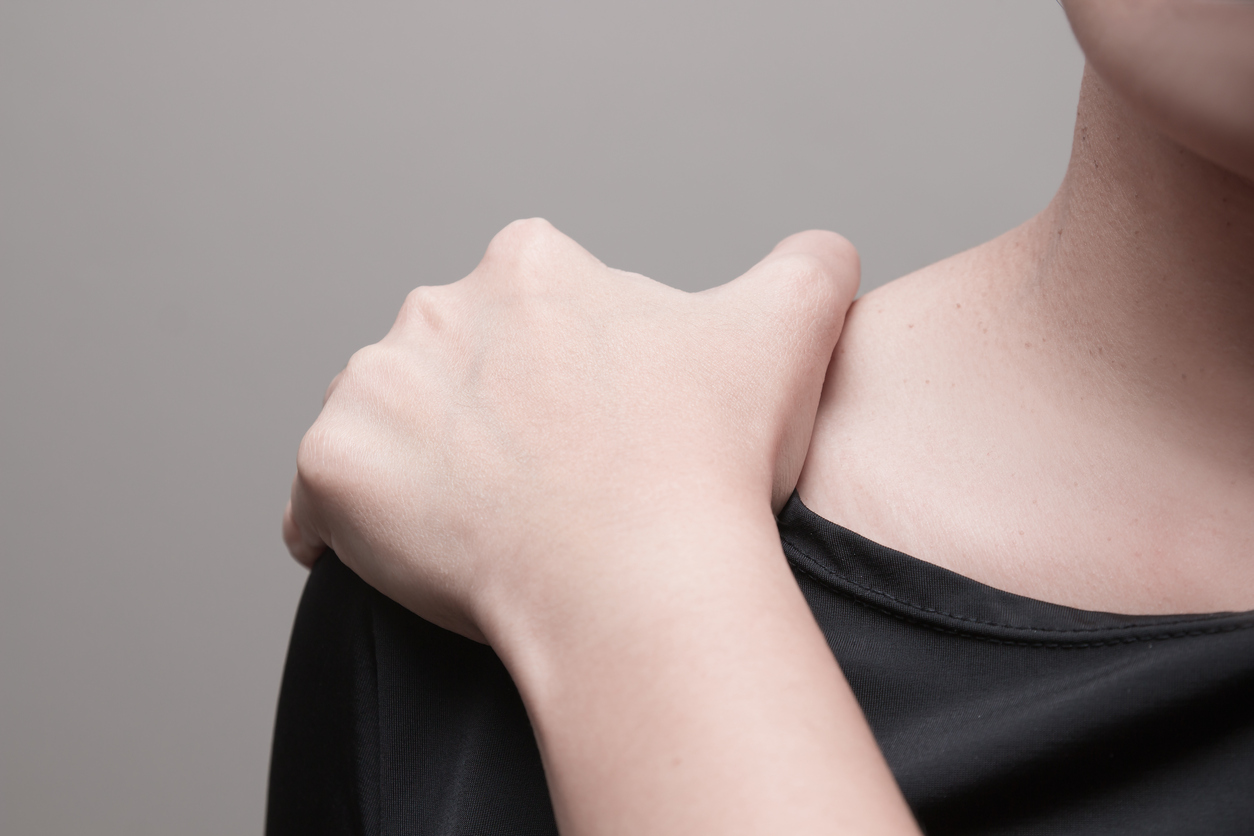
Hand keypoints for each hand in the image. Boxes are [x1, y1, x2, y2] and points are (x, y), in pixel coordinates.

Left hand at [282, 218, 858, 643]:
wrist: (643, 577)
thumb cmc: (706, 460)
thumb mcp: (787, 328)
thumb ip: (808, 268)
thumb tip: (821, 255)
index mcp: (532, 268)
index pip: (527, 311)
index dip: (563, 373)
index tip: (590, 426)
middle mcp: (438, 307)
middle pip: (450, 362)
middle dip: (488, 411)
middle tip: (542, 484)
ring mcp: (375, 387)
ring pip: (385, 421)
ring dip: (416, 460)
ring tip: (481, 522)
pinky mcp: (334, 468)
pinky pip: (318, 500)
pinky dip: (340, 527)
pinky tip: (393, 557)